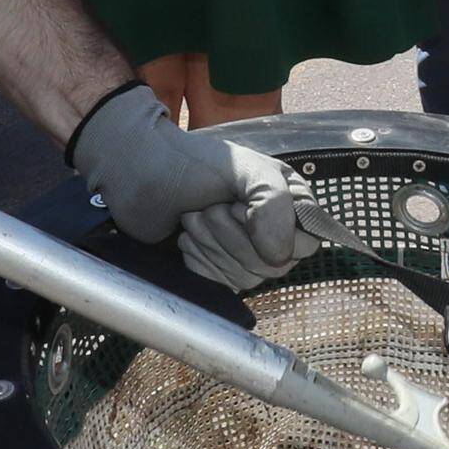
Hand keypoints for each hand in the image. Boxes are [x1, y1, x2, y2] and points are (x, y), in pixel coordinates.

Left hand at [70, 85, 322, 288]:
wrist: (141, 173)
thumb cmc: (194, 163)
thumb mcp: (246, 169)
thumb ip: (275, 203)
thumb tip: (280, 257)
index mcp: (289, 201)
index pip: (306, 243)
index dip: (273, 233)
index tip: (240, 207)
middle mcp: (272, 229)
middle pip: (274, 265)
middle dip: (232, 236)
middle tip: (209, 208)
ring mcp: (244, 252)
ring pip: (246, 277)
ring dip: (212, 246)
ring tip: (194, 218)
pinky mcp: (216, 269)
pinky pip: (220, 285)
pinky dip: (200, 262)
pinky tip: (188, 239)